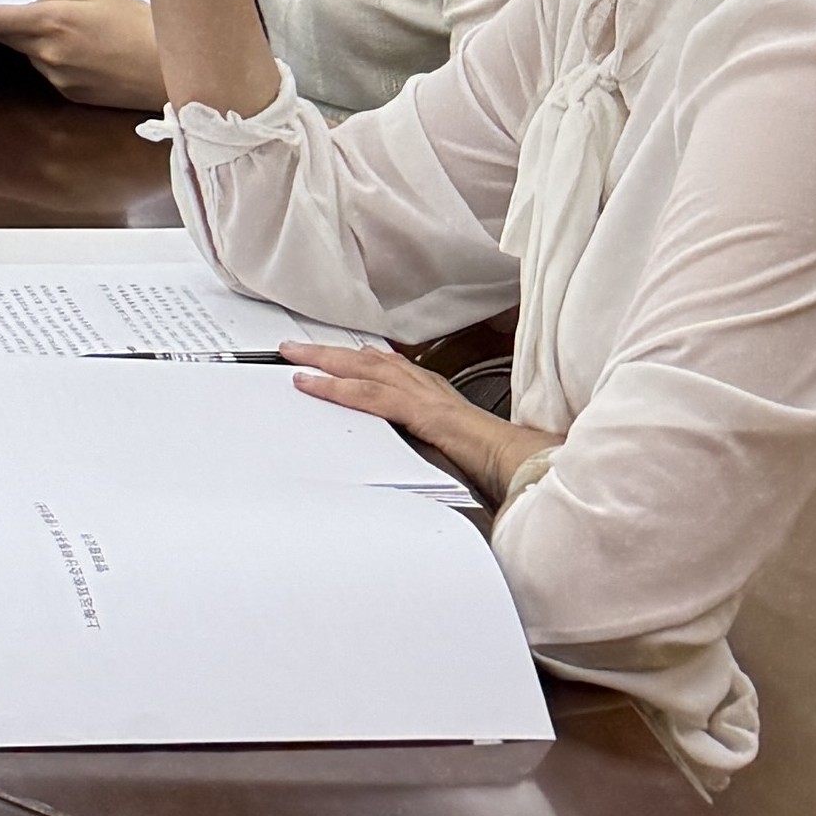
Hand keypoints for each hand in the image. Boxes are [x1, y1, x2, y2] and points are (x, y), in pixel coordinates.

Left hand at [0, 0, 166, 111]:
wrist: (174, 71)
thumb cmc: (142, 24)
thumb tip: (32, 3)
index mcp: (53, 21)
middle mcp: (48, 53)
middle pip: (4, 35)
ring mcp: (58, 77)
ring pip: (30, 52)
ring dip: (37, 39)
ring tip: (79, 29)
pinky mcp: (70, 94)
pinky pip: (51, 69)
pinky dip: (57, 57)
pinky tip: (89, 51)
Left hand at [279, 342, 549, 502]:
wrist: (523, 467)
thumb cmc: (495, 462)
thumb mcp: (449, 443)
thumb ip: (426, 437)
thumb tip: (407, 443)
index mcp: (434, 393)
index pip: (387, 367)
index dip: (354, 360)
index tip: (329, 356)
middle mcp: (427, 387)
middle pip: (368, 361)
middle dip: (329, 353)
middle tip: (293, 348)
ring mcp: (425, 397)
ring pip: (364, 370)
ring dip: (325, 361)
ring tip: (292, 357)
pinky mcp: (423, 413)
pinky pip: (371, 397)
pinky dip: (338, 388)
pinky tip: (313, 384)